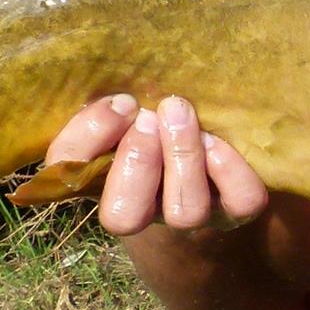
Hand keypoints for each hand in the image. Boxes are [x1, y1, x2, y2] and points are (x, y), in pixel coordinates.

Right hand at [43, 93, 268, 234]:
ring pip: (185, 212)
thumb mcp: (125, 106)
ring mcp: (191, 214)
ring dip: (182, 158)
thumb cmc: (156, 117)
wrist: (209, 145)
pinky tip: (219, 140)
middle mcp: (143, 209)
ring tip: (182, 114)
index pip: (69, 174)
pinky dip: (230, 168)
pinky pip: (240, 201)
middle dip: (136, 161)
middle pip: (124, 216)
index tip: (122, 103)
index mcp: (100, 179)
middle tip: (150, 116)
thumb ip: (110, 102)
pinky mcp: (236, 210)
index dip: (89, 138)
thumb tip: (116, 93)